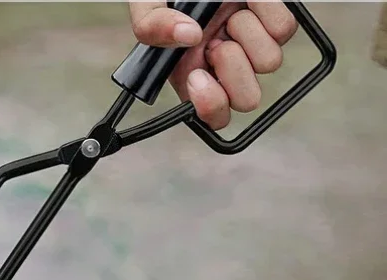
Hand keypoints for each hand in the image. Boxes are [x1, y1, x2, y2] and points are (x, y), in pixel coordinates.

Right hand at [128, 2, 297, 129]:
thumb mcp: (148, 5)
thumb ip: (152, 26)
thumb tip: (189, 37)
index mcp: (193, 75)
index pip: (214, 116)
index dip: (210, 106)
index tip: (197, 77)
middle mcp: (225, 66)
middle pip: (248, 99)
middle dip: (232, 68)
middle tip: (216, 42)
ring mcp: (253, 46)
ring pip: (269, 62)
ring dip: (247, 32)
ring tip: (230, 14)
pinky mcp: (275, 23)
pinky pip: (283, 29)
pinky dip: (266, 9)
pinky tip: (247, 0)